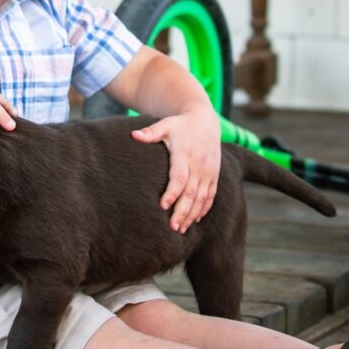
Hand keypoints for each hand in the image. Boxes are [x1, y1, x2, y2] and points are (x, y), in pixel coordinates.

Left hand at [131, 105, 220, 232]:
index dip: (172, 192)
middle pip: (191, 192)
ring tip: (181, 229)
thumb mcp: (165, 125)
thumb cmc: (180, 125)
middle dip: (182, 210)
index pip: (180, 177)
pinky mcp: (214, 175)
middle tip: (172, 227)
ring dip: (192, 214)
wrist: (206, 120)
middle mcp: (199, 165)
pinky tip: (195, 219)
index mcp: (185, 154)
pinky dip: (204, 208)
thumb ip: (150, 132)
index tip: (163, 206)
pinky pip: (211, 195)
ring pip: (202, 197)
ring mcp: (209, 171)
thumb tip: (133, 134)